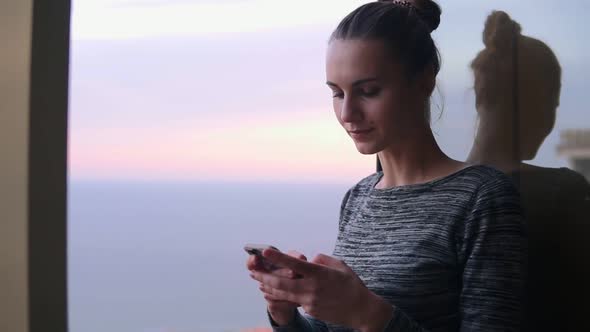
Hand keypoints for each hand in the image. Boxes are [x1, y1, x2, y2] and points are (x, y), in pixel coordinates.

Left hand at [249, 249, 393, 331]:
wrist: (361, 310)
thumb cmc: (351, 284)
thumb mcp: (340, 265)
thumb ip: (322, 260)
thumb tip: (309, 259)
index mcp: (319, 274)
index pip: (295, 265)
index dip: (279, 257)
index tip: (266, 251)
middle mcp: (312, 288)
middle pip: (282, 282)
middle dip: (265, 276)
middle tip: (253, 269)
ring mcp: (310, 301)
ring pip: (284, 294)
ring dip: (269, 286)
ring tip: (257, 280)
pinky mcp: (310, 310)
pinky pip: (292, 301)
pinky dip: (280, 295)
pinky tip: (271, 292)